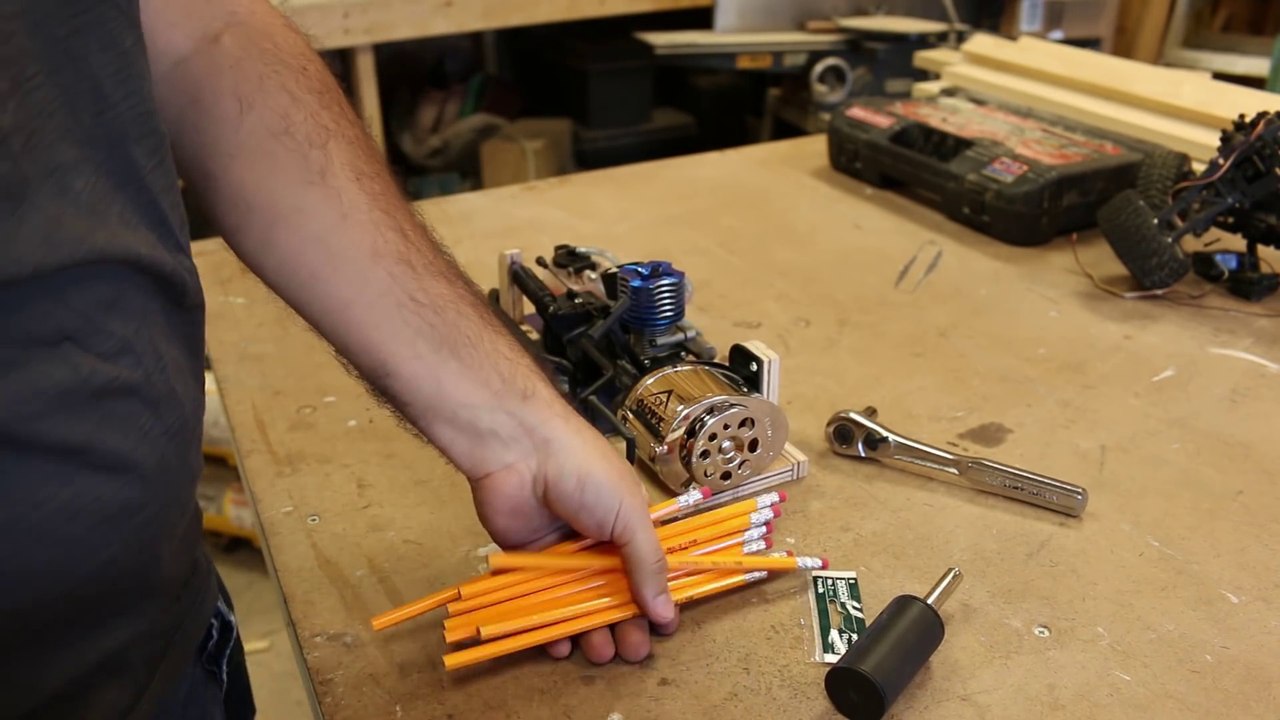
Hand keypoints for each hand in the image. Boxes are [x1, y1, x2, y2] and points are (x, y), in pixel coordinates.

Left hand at [469, 408, 678, 663]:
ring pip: (579, 604)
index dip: (656, 601)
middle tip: (632, 652)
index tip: (663, 631)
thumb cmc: (585, 474)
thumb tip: (667, 613)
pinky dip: (551, 627)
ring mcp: (563, 554)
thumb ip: (647, 564)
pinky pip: (543, 601)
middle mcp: (598, 542)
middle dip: (625, 625)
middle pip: (615, 595)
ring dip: (590, 632)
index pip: (649, 572)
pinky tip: (560, 645)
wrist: (520, 452)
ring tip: (598, 653)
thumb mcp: (629, 516)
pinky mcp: (528, 563)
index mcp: (630, 525)